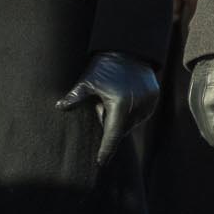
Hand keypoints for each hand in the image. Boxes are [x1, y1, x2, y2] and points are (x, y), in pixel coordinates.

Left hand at [57, 51, 159, 166]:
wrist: (128, 50)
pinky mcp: (154, 100)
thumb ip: (76, 97)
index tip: (100, 163)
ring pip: (130, 123)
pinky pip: (140, 114)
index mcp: (120, 107)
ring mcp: (148, 106)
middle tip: (101, 103)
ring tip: (113, 96)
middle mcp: (138, 110)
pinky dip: (130, 112)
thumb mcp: (87, 82)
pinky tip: (124, 96)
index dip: (105, 150)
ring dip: (120, 118)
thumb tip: (59, 107)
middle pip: (120, 129)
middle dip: (109, 123)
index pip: (111, 136)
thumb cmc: (104, 66)